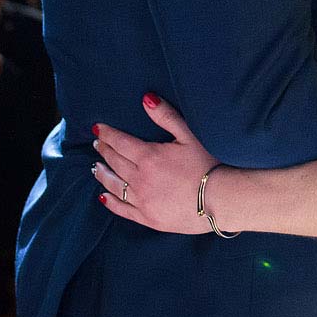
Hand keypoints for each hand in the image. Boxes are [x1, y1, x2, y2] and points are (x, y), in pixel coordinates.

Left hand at [92, 95, 225, 233]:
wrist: (220, 201)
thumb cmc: (208, 165)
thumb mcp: (189, 136)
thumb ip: (166, 116)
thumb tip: (146, 98)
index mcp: (148, 157)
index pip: (119, 142)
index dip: (107, 134)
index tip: (97, 129)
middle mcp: (139, 179)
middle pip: (114, 162)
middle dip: (104, 151)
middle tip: (97, 144)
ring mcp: (142, 200)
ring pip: (113, 185)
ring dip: (102, 174)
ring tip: (96, 167)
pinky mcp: (147, 218)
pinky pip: (122, 209)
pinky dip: (110, 202)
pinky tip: (103, 196)